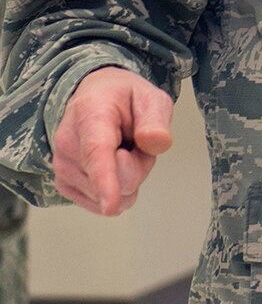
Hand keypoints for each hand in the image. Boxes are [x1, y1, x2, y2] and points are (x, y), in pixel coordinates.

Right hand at [53, 67, 175, 216]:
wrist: (94, 98)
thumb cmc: (124, 99)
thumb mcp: (151, 98)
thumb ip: (156, 120)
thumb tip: (157, 142)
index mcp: (91, 114)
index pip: (98, 152)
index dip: (105, 180)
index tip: (111, 205)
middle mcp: (68, 142)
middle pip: (120, 180)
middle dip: (140, 164)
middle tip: (136, 140)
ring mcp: (62, 166)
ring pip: (113, 194)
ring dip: (128, 174)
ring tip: (122, 147)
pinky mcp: (63, 184)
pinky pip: (102, 203)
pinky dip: (114, 187)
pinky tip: (110, 163)